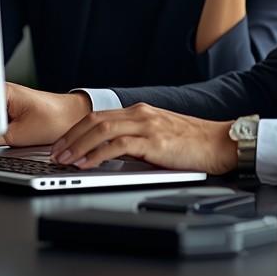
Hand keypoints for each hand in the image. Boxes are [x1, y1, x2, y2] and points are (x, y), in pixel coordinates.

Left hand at [49, 103, 236, 174]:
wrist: (221, 143)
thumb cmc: (193, 143)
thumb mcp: (159, 136)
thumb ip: (136, 139)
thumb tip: (110, 153)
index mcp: (140, 112)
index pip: (99, 116)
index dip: (76, 130)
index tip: (62, 144)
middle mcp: (141, 114)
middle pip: (95, 120)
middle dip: (71, 137)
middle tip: (55, 153)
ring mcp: (148, 126)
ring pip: (102, 130)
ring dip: (79, 146)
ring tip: (65, 160)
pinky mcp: (155, 142)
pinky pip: (119, 145)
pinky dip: (98, 154)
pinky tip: (88, 164)